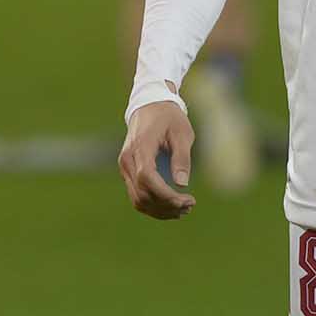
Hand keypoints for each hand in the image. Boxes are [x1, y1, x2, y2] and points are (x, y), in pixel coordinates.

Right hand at [118, 100, 196, 219]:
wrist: (150, 105)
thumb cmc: (169, 117)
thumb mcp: (182, 133)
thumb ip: (182, 157)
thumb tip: (182, 184)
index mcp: (140, 147)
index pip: (147, 178)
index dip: (166, 195)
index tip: (187, 199)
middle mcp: (127, 159)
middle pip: (142, 194)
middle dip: (167, 205)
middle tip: (190, 205)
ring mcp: (125, 167)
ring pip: (138, 200)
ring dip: (160, 210)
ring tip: (183, 209)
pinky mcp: (127, 172)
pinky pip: (137, 196)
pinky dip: (153, 206)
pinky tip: (171, 207)